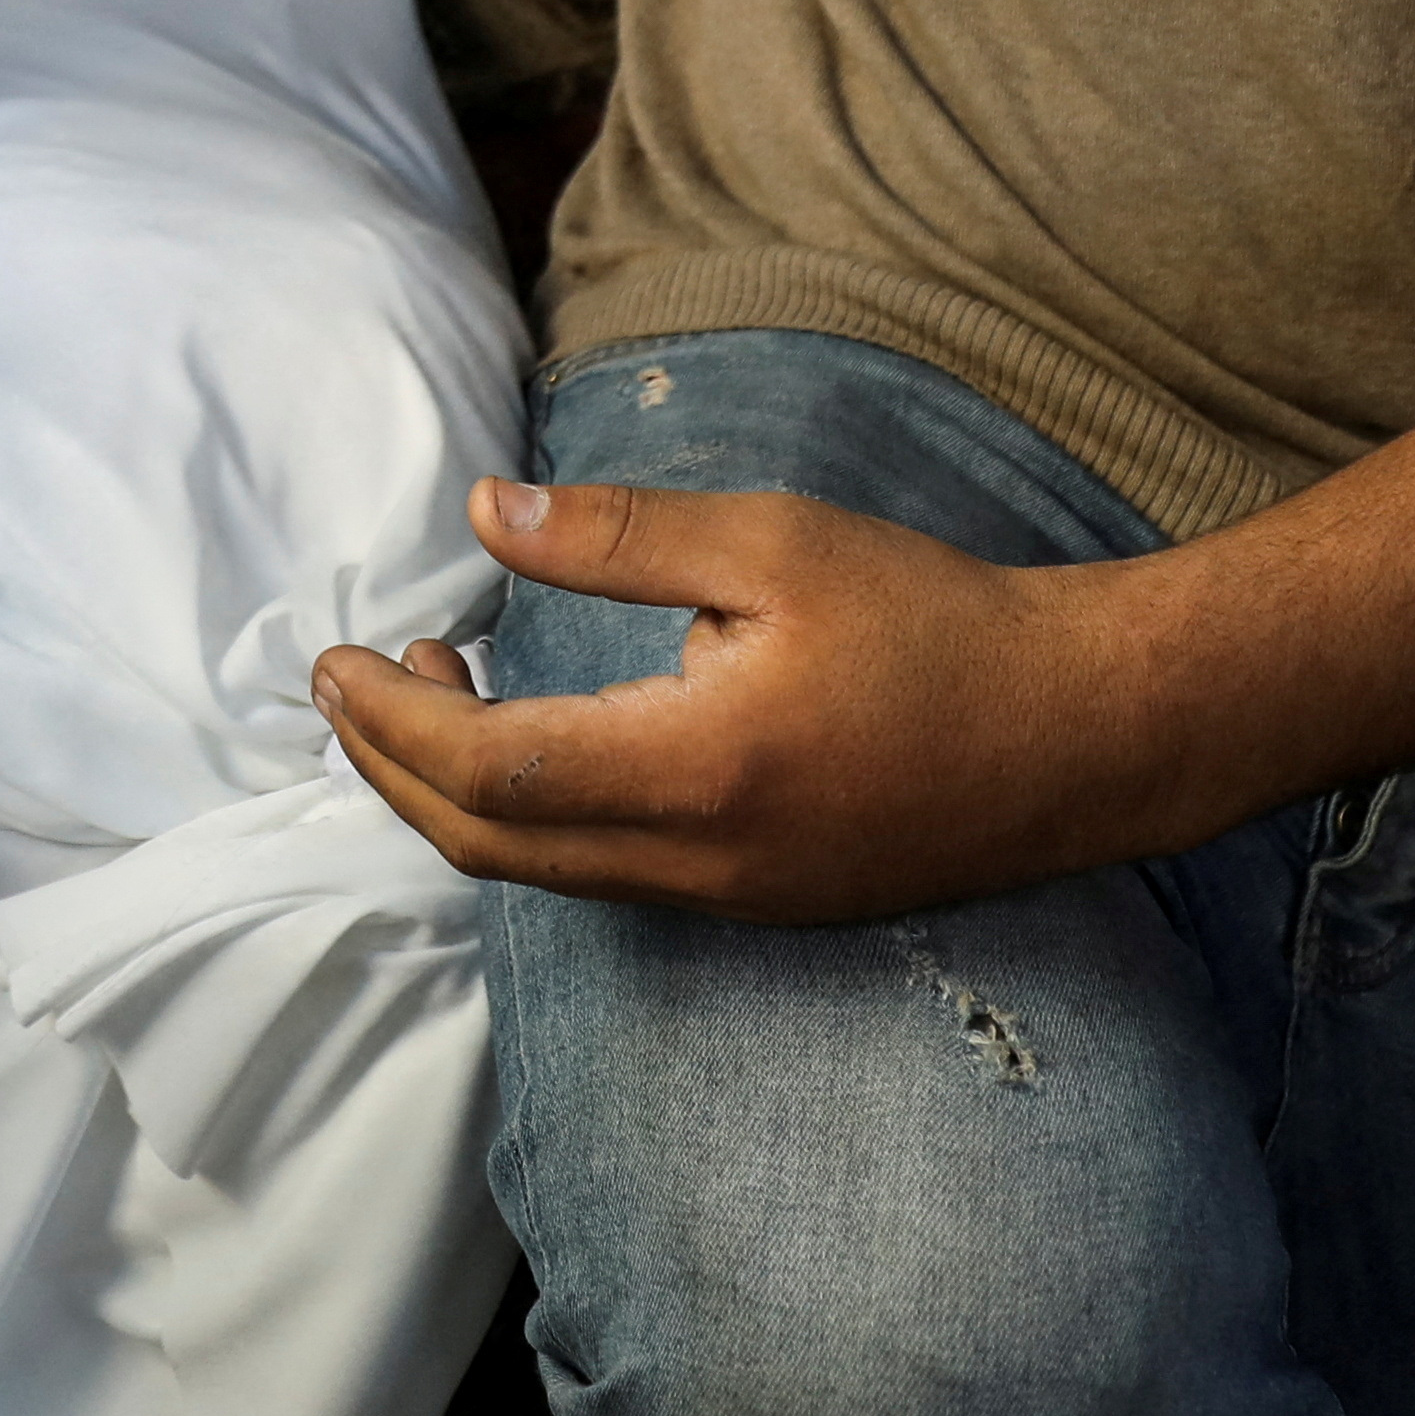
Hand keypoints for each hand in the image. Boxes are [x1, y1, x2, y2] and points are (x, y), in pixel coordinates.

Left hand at [316, 478, 1202, 922]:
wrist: (1082, 734)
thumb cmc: (937, 623)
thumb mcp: (774, 543)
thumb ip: (617, 538)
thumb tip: (481, 512)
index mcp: (694, 772)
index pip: (487, 772)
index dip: (388, 722)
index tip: (331, 660)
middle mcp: (697, 864)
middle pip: (488, 847)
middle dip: (393, 767)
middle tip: (347, 679)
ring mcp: (728, 901)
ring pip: (540, 873)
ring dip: (459, 791)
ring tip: (434, 680)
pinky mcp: (757, 903)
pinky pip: (601, 876)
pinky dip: (530, 815)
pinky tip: (535, 733)